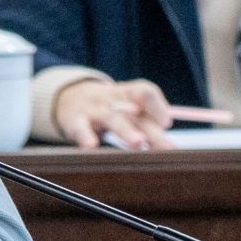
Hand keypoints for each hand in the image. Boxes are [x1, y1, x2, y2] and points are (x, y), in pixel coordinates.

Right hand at [53, 78, 174, 148]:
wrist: (70, 99)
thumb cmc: (111, 110)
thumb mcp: (128, 110)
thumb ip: (149, 124)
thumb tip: (170, 147)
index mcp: (128, 93)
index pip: (145, 92)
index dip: (157, 106)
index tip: (168, 123)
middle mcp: (112, 99)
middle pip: (134, 112)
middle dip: (151, 130)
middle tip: (165, 147)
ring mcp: (93, 108)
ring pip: (112, 118)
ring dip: (125, 130)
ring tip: (137, 143)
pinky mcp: (74, 120)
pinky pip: (80, 127)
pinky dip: (85, 136)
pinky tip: (91, 146)